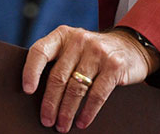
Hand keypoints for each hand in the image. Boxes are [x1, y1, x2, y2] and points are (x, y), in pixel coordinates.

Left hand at [22, 26, 159, 131]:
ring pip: (76, 88)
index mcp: (63, 35)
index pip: (40, 51)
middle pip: (58, 77)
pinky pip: (97, 94)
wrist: (131, 46)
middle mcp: (79, 40)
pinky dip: (88, 112)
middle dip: (50, 103)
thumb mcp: (74, 48)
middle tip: (47, 121)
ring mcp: (98, 51)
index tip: (27, 91)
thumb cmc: (94, 53)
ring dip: (67, 112)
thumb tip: (37, 95)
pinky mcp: (114, 65)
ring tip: (62, 125)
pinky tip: (82, 122)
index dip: (31, 71)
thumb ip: (59, 61)